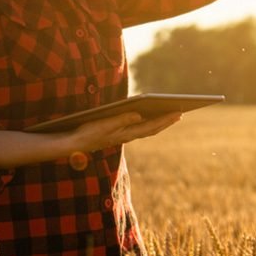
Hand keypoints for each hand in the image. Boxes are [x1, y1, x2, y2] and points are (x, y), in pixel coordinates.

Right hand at [65, 112, 181, 151]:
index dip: (165, 120)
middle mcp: (127, 136)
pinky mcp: (118, 133)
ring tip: (169, 114)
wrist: (75, 144)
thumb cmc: (88, 133)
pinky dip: (148, 122)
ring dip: (158, 122)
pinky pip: (138, 128)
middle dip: (166, 121)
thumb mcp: (104, 125)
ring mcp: (123, 135)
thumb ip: (121, 120)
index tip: (178, 113)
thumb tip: (139, 115)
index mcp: (126, 134)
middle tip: (180, 112)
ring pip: (146, 129)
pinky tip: (150, 116)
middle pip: (151, 128)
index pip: (150, 127)